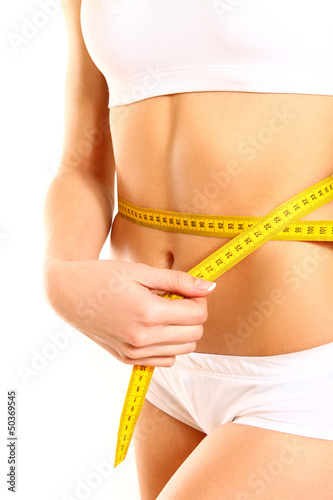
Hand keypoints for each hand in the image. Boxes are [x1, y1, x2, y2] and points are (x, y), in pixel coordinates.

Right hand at [43, 259, 215, 366]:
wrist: (70, 294)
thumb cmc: (104, 277)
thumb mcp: (142, 272)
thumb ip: (178, 281)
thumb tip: (210, 287)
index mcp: (147, 313)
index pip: (198, 315)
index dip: (199, 299)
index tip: (188, 289)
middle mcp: (142, 338)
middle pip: (195, 334)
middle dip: (193, 314)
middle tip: (176, 298)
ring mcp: (134, 352)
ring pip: (184, 349)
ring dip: (183, 330)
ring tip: (162, 311)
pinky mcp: (128, 360)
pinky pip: (166, 359)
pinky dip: (169, 344)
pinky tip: (154, 326)